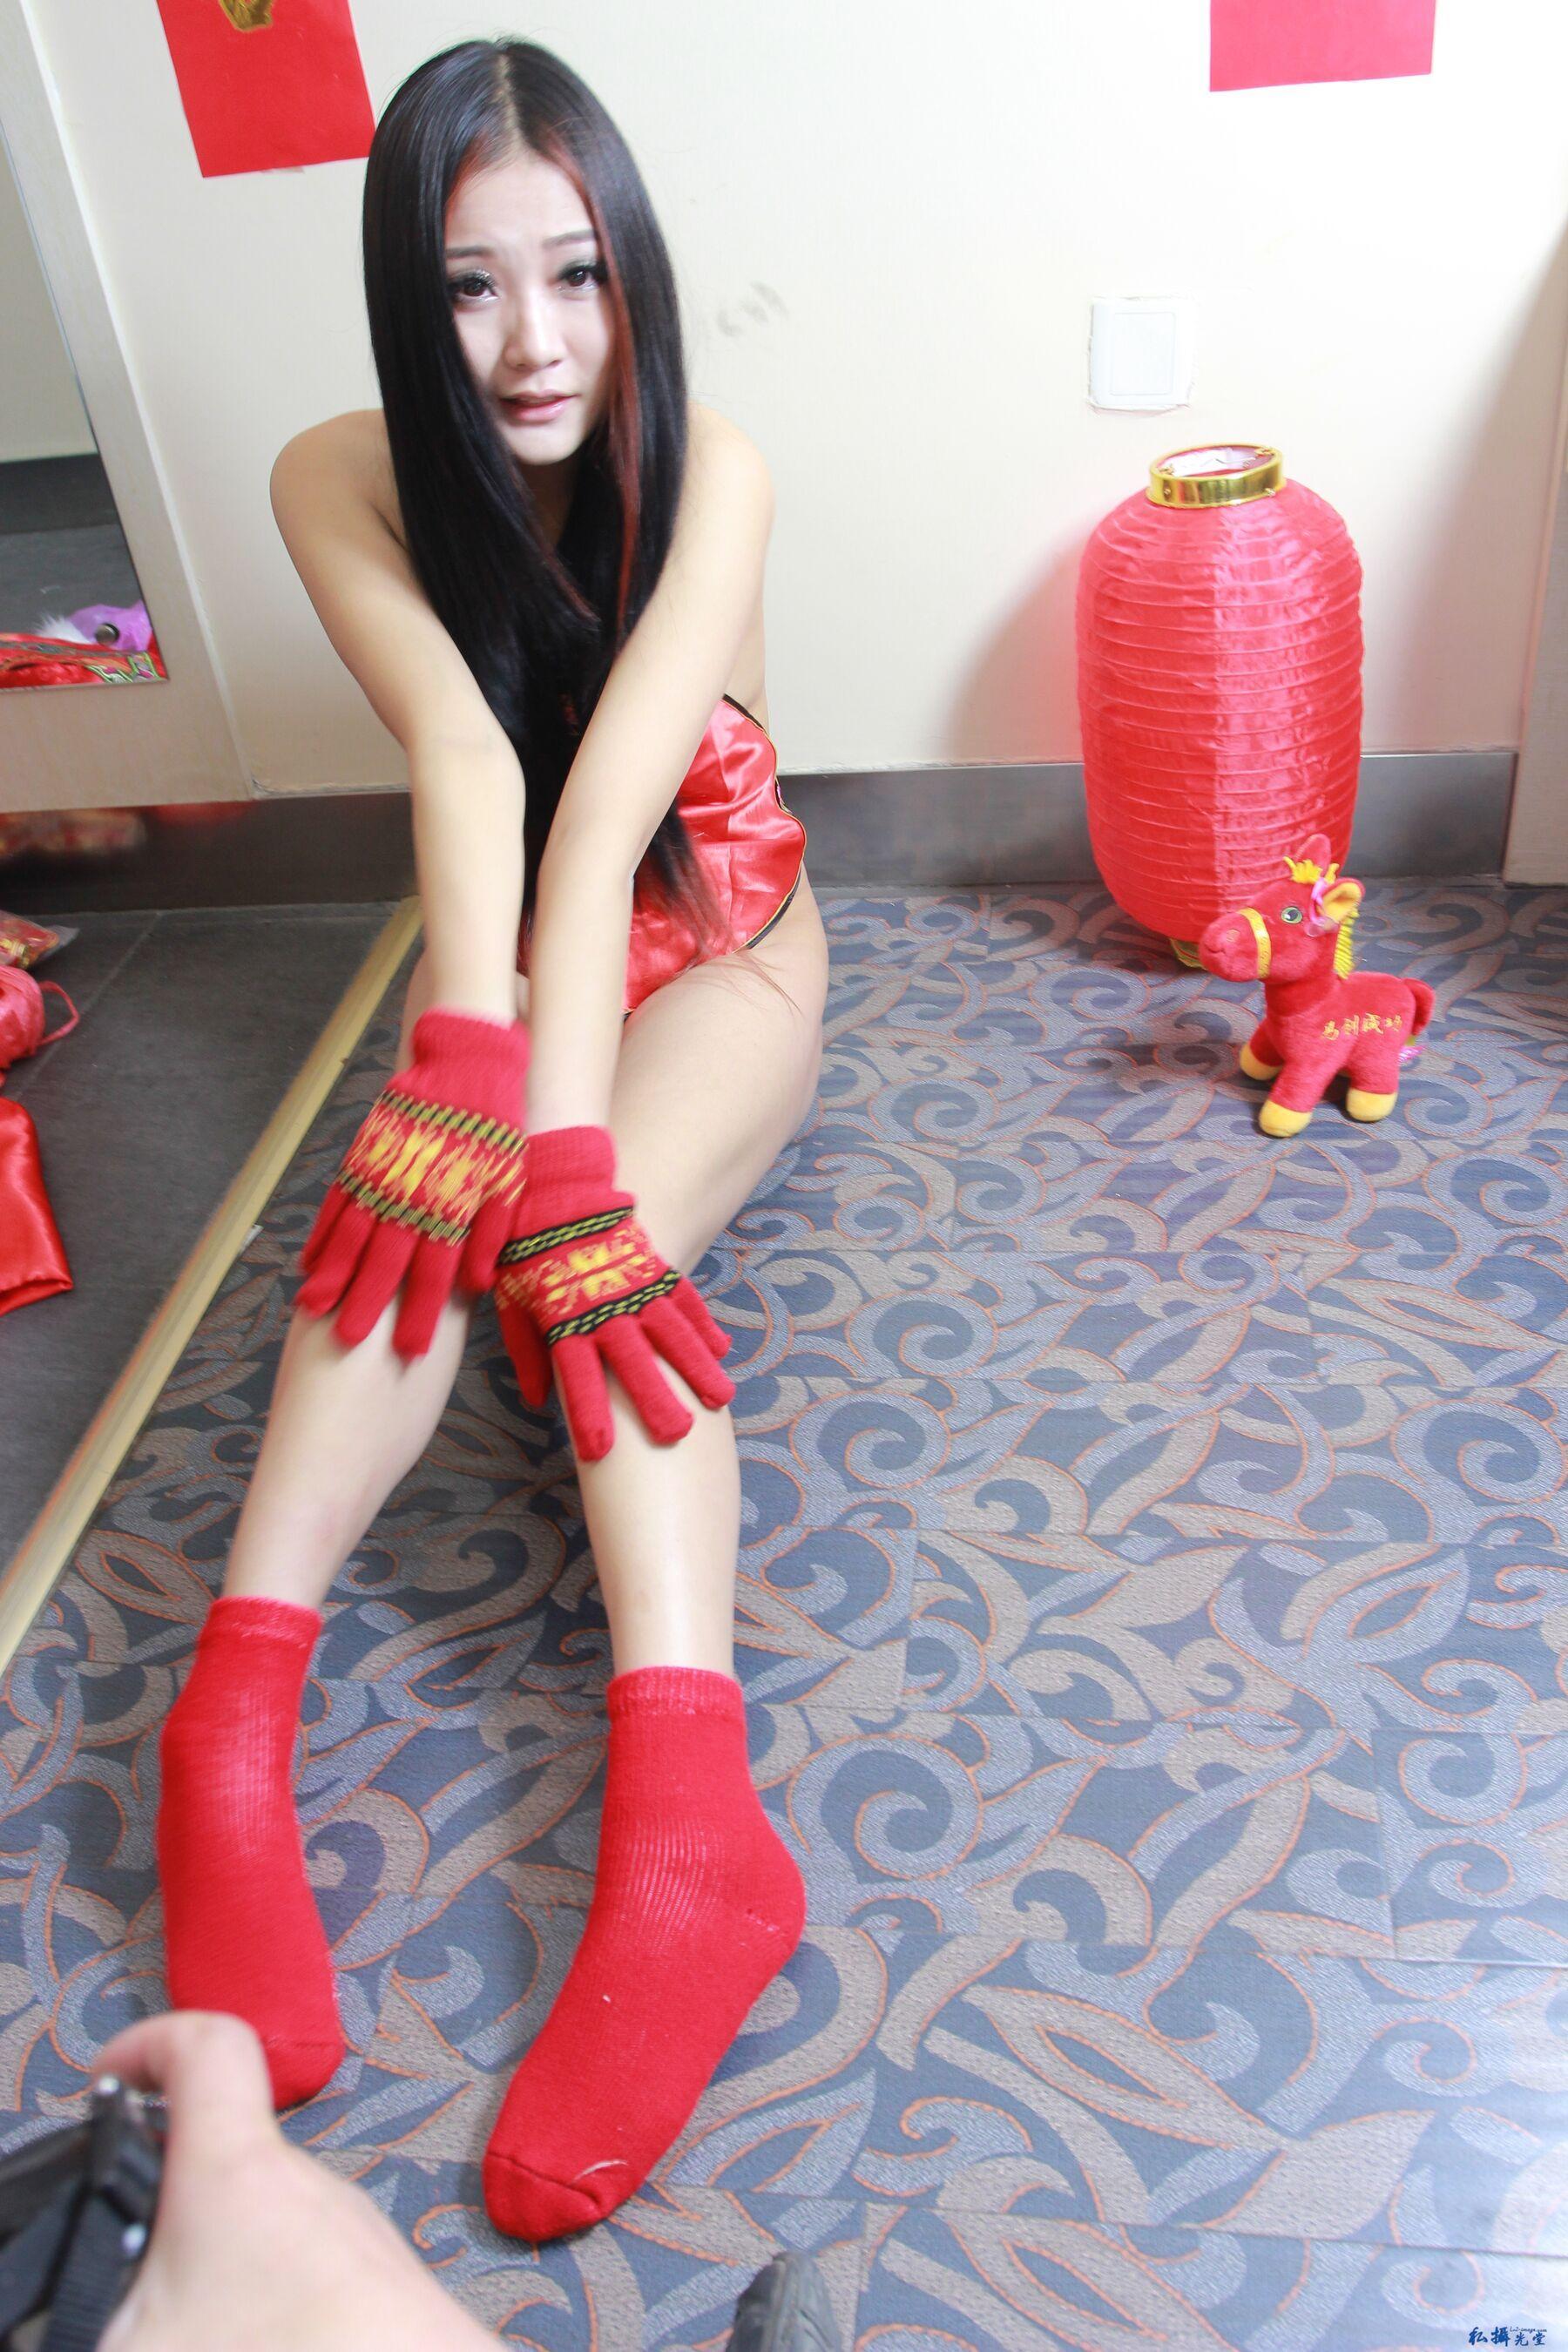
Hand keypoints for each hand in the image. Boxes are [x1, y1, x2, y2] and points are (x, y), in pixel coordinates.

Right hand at [96, 2011, 496, 2351]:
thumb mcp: (136, 2343)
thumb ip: (98, 2303)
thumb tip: (65, 2321)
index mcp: (238, 2170)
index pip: (205, 2045)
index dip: (151, 2043)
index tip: (114, 2071)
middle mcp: (305, 2183)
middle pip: (227, 2150)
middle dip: (174, 2197)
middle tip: (133, 2251)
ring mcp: (350, 2231)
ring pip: (267, 2220)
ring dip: (222, 2260)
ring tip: (193, 2321)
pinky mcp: (382, 2282)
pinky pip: (309, 2270)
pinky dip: (269, 2300)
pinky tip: (256, 2339)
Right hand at [297, 1007, 528, 1357]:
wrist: (467, 1065)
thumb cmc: (497, 1130)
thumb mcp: (508, 1184)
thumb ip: (490, 1235)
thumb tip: (477, 1285)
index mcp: (452, 1210)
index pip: (433, 1274)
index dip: (421, 1314)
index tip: (411, 1351)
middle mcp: (413, 1198)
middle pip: (385, 1263)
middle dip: (367, 1305)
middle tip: (348, 1342)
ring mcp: (383, 1177)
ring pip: (352, 1235)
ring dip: (333, 1275)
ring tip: (315, 1309)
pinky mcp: (365, 1156)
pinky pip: (337, 1202)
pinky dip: (321, 1233)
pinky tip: (308, 1262)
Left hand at [494, 1124, 734, 1460]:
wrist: (550, 1175)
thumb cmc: (521, 1242)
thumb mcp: (509, 1298)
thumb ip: (525, 1350)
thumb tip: (537, 1400)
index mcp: (563, 1319)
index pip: (576, 1378)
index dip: (588, 1414)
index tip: (601, 1451)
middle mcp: (603, 1306)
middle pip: (633, 1362)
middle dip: (655, 1400)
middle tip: (678, 1435)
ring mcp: (632, 1284)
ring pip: (670, 1333)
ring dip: (695, 1367)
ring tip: (720, 1398)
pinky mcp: (649, 1263)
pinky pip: (682, 1296)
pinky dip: (702, 1323)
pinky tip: (721, 1349)